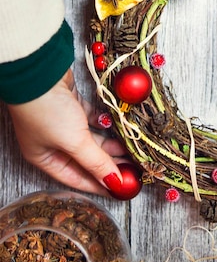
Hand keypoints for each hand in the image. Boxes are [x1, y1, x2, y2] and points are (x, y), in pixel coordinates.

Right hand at [7, 68, 125, 194]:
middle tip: (132, 169)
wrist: (39, 71)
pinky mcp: (70, 104)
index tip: (121, 190)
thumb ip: (96, 163)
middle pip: (86, 159)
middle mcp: (51, 142)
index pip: (76, 179)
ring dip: (110, 143)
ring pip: (91, 139)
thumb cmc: (47, 111)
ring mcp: (61, 122)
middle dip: (108, 163)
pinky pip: (91, 119)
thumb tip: (114, 183)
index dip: (99, 185)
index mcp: (44, 158)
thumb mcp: (74, 142)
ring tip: (131, 149)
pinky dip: (103, 123)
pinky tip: (116, 125)